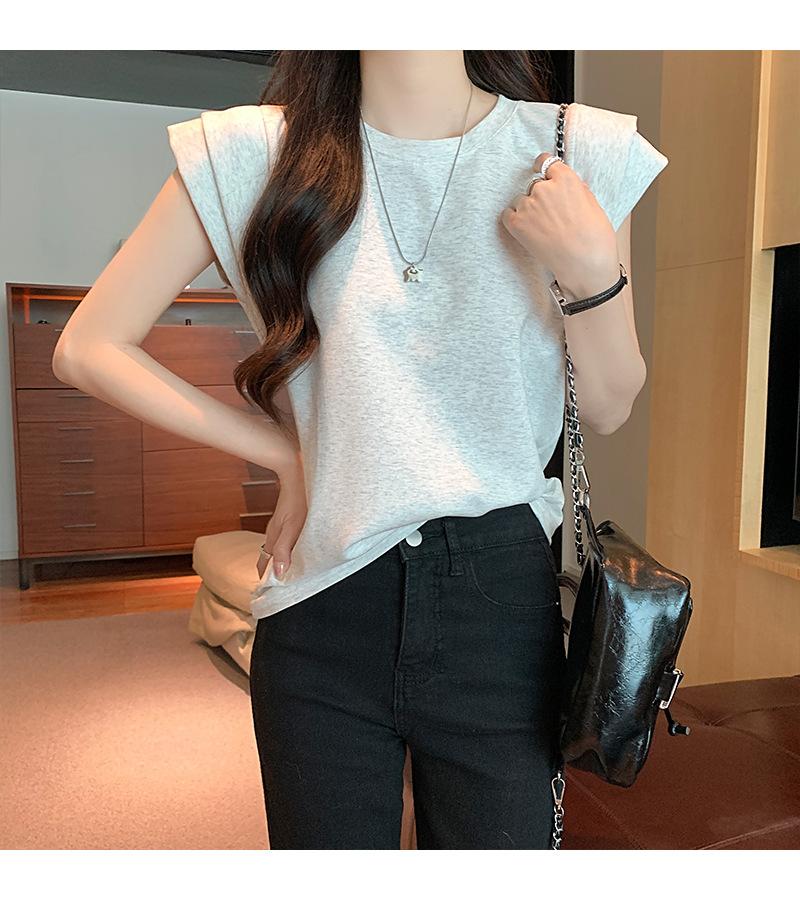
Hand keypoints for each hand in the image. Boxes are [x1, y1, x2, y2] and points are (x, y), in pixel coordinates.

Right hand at [258, 453, 306, 580]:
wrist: (296, 473)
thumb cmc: (299, 500)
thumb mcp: (293, 527)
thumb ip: (285, 549)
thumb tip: (278, 572)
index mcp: (273, 538)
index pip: (264, 566)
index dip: (266, 581)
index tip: (270, 596)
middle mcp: (273, 534)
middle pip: (268, 560)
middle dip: (272, 575)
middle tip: (280, 591)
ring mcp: (278, 528)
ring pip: (275, 551)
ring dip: (279, 563)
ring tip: (288, 577)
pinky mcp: (286, 522)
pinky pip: (282, 542)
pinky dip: (285, 552)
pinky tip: (295, 554)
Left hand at [500, 152, 618, 295]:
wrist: (584, 264)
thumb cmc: (595, 239)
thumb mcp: (593, 205)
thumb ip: (577, 190)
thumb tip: (571, 185)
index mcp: (565, 179)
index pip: (546, 162)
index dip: (544, 167)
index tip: (541, 170)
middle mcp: (544, 188)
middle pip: (535, 184)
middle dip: (541, 195)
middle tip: (551, 214)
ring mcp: (528, 206)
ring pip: (521, 200)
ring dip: (528, 209)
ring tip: (542, 227)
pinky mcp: (517, 224)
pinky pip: (508, 214)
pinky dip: (514, 219)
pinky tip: (527, 229)